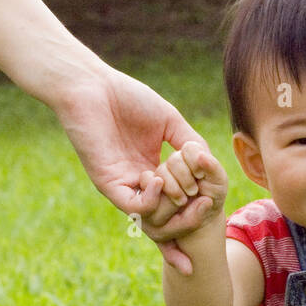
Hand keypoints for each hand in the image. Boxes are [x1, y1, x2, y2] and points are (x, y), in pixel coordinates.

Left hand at [49, 62, 219, 266]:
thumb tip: (211, 165)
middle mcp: (139, 183)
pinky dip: (151, 200)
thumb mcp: (170, 121)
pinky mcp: (109, 184)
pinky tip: (158, 179)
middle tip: (204, 204)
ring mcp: (124, 186)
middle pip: (168, 219)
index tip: (214, 209)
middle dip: (189, 217)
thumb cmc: (128, 98)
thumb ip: (192, 144)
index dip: (195, 210)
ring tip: (183, 188)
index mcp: (154, 170)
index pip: (177, 201)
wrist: (91, 87)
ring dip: (173, 207)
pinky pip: (134, 206)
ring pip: (154, 218)